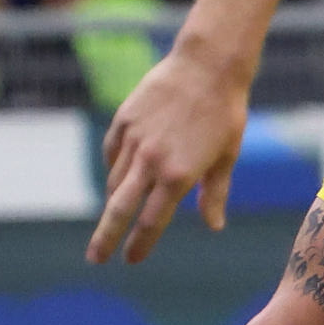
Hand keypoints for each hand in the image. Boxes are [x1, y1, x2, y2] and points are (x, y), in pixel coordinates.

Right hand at [88, 50, 247, 262]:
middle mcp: (151, 162)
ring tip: (116, 212)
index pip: (153, 221)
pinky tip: (122, 171)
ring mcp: (134, 141)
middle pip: (119, 210)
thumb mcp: (227, 154)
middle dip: (105, 238)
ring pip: (115, 181)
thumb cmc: (226, 111)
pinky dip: (115, 166)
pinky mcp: (123, 122)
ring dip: (115, 200)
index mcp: (179, 175)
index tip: (131, 259)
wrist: (208, 65)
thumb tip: (215, 226)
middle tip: (95, 258)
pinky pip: (112, 153)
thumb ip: (215, 192)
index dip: (140, 244)